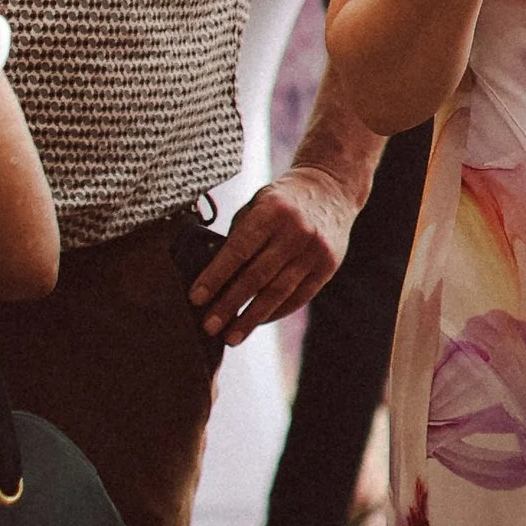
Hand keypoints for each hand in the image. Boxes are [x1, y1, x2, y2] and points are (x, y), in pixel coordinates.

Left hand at [188, 167, 359, 347]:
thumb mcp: (257, 206)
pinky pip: (298, 297)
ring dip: (252, 319)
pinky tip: (258, 322)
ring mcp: (315, 250)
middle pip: (257, 277)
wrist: (330, 188)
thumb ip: (238, 237)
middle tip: (209, 326)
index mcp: (271, 211)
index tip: (195, 298)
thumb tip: (214, 279)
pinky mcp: (328, 265)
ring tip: (231, 336)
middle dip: (230, 304)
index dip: (215, 276)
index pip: (238, 250)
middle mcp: (296, 231)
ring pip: (278, 292)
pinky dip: (275, 312)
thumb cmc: (281, 201)